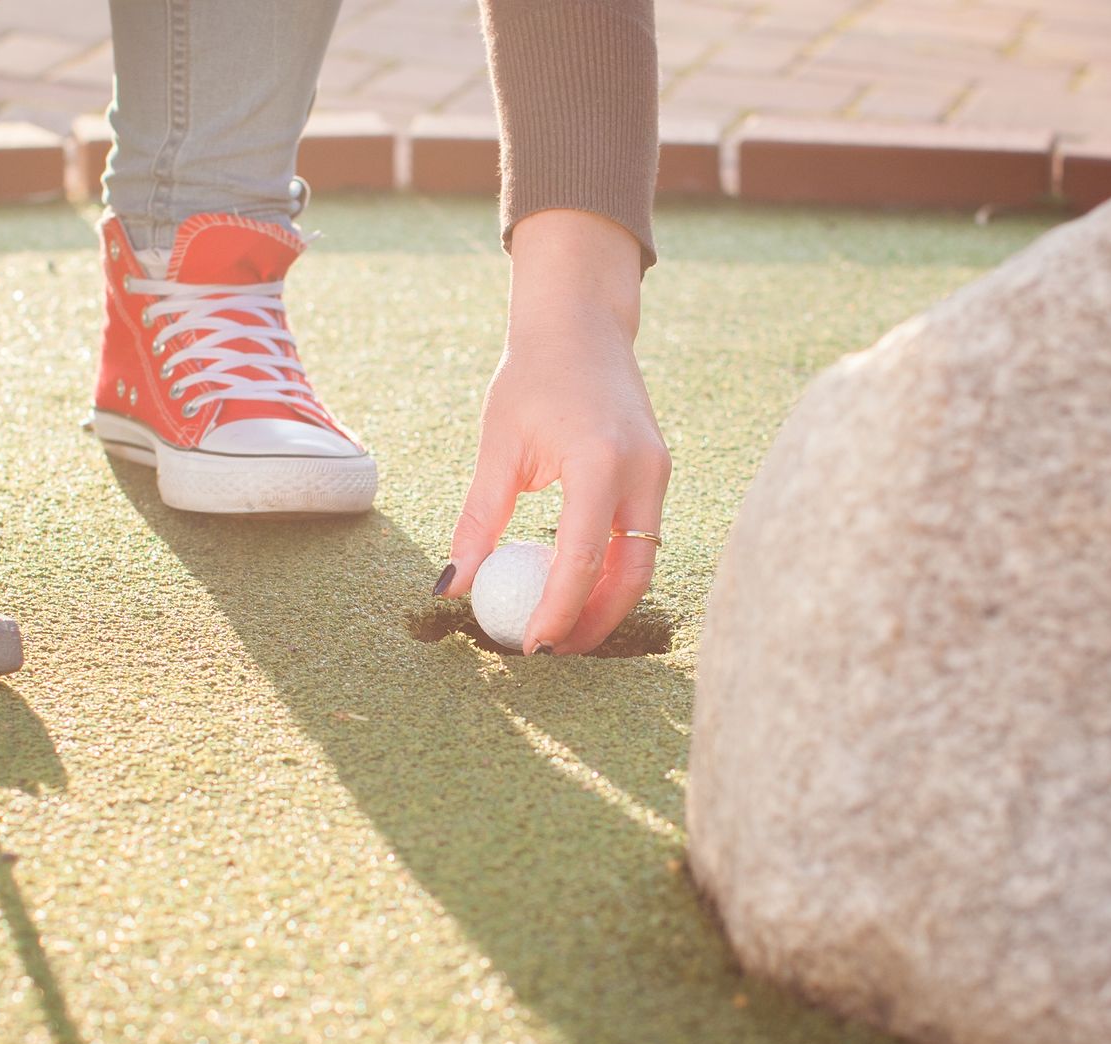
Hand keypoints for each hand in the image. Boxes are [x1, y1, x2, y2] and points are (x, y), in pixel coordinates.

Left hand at [441, 210, 667, 654]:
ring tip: (564, 628)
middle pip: (629, 576)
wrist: (581, 325)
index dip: (558, 611)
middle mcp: (642, 473)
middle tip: (553, 651)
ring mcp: (658, 474)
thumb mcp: (497, 449)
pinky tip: (578, 586)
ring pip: (642, 562)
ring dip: (606, 602)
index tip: (531, 646)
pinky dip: (613, 570)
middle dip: (594, 623)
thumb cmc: (532, 378)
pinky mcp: (658, 474)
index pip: (582, 561)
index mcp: (600, 464)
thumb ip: (478, 521)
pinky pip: (641, 538)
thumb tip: (452, 587)